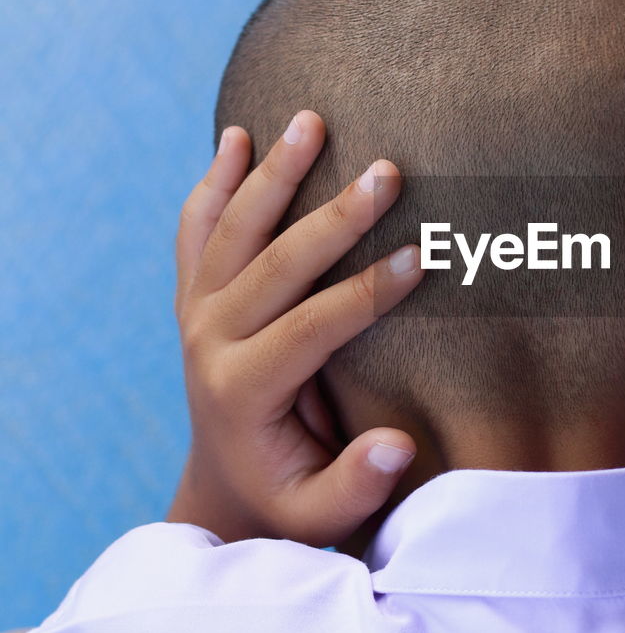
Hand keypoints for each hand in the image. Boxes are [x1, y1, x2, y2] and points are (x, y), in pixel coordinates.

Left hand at [169, 110, 424, 546]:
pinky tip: (235, 137)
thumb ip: (357, 485)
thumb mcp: (320, 513)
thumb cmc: (288, 492)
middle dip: (337, 216)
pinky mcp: (193, 295)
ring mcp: (195, 312)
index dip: (370, 290)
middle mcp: (209, 341)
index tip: (422, 255)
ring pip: (232, 229)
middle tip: (390, 171)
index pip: (314, 325)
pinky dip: (214, 181)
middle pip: (276, 262)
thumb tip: (398, 445)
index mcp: (243, 389)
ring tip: (311, 119)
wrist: (224, 482)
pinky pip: (197, 229)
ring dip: (273, 172)